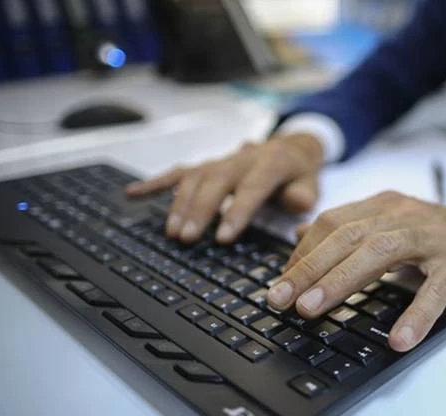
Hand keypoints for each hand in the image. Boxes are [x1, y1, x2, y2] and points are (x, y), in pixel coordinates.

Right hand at [125, 133, 324, 242]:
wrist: (293, 147)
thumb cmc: (300, 174)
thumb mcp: (313, 183)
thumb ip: (304, 195)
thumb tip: (297, 202)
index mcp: (271, 162)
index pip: (252, 187)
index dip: (237, 211)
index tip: (224, 238)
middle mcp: (241, 158)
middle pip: (216, 181)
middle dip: (200, 210)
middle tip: (187, 238)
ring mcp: (221, 160)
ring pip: (195, 177)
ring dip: (180, 204)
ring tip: (172, 232)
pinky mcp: (208, 165)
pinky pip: (180, 172)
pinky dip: (155, 182)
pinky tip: (132, 193)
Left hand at [266, 191, 445, 351]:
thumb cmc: (437, 238)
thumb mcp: (390, 226)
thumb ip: (349, 231)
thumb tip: (298, 237)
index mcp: (382, 206)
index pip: (333, 223)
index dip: (302, 253)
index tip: (279, 284)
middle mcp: (403, 214)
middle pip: (348, 236)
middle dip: (309, 268)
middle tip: (281, 299)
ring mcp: (433, 236)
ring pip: (380, 253)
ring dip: (342, 281)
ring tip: (314, 310)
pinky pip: (436, 289)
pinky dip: (416, 314)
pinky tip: (399, 339)